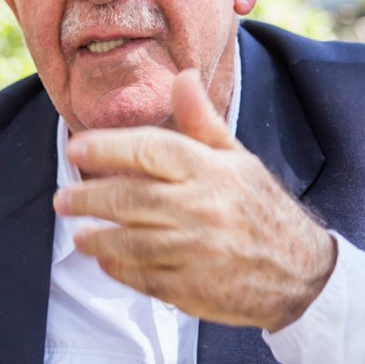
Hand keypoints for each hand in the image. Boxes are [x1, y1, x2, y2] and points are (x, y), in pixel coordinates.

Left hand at [53, 69, 336, 330]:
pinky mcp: (193, 288)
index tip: (76, 148)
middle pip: (131, 198)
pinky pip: (144, 278)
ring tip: (78, 232)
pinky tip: (105, 260)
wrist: (301, 273)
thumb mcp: (236, 158)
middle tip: (63, 197)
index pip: (151, 149)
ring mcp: (197, 252)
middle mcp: (202, 208)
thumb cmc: (260, 207)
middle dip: (88, 196)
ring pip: (131, 242)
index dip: (107, 147)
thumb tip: (182, 75)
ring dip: (98, 237)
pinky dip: (119, 269)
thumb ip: (201, 120)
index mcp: (210, 170)